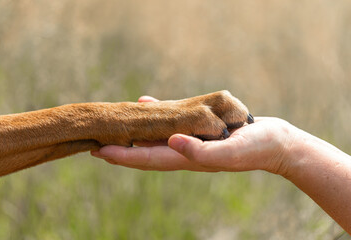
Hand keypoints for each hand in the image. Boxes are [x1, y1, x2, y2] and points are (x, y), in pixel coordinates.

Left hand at [91, 96, 297, 174]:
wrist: (273, 142)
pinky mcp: (199, 126)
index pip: (147, 158)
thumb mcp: (230, 152)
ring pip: (154, 133)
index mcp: (186, 158)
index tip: (98, 151)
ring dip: (134, 130)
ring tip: (114, 123)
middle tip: (95, 139)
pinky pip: (172, 118)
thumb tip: (172, 142)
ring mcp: (190, 138)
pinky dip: (157, 111)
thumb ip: (201, 152)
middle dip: (120, 146)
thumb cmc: (255, 149)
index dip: (122, 156)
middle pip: (144, 148)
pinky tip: (145, 103)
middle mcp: (183, 149)